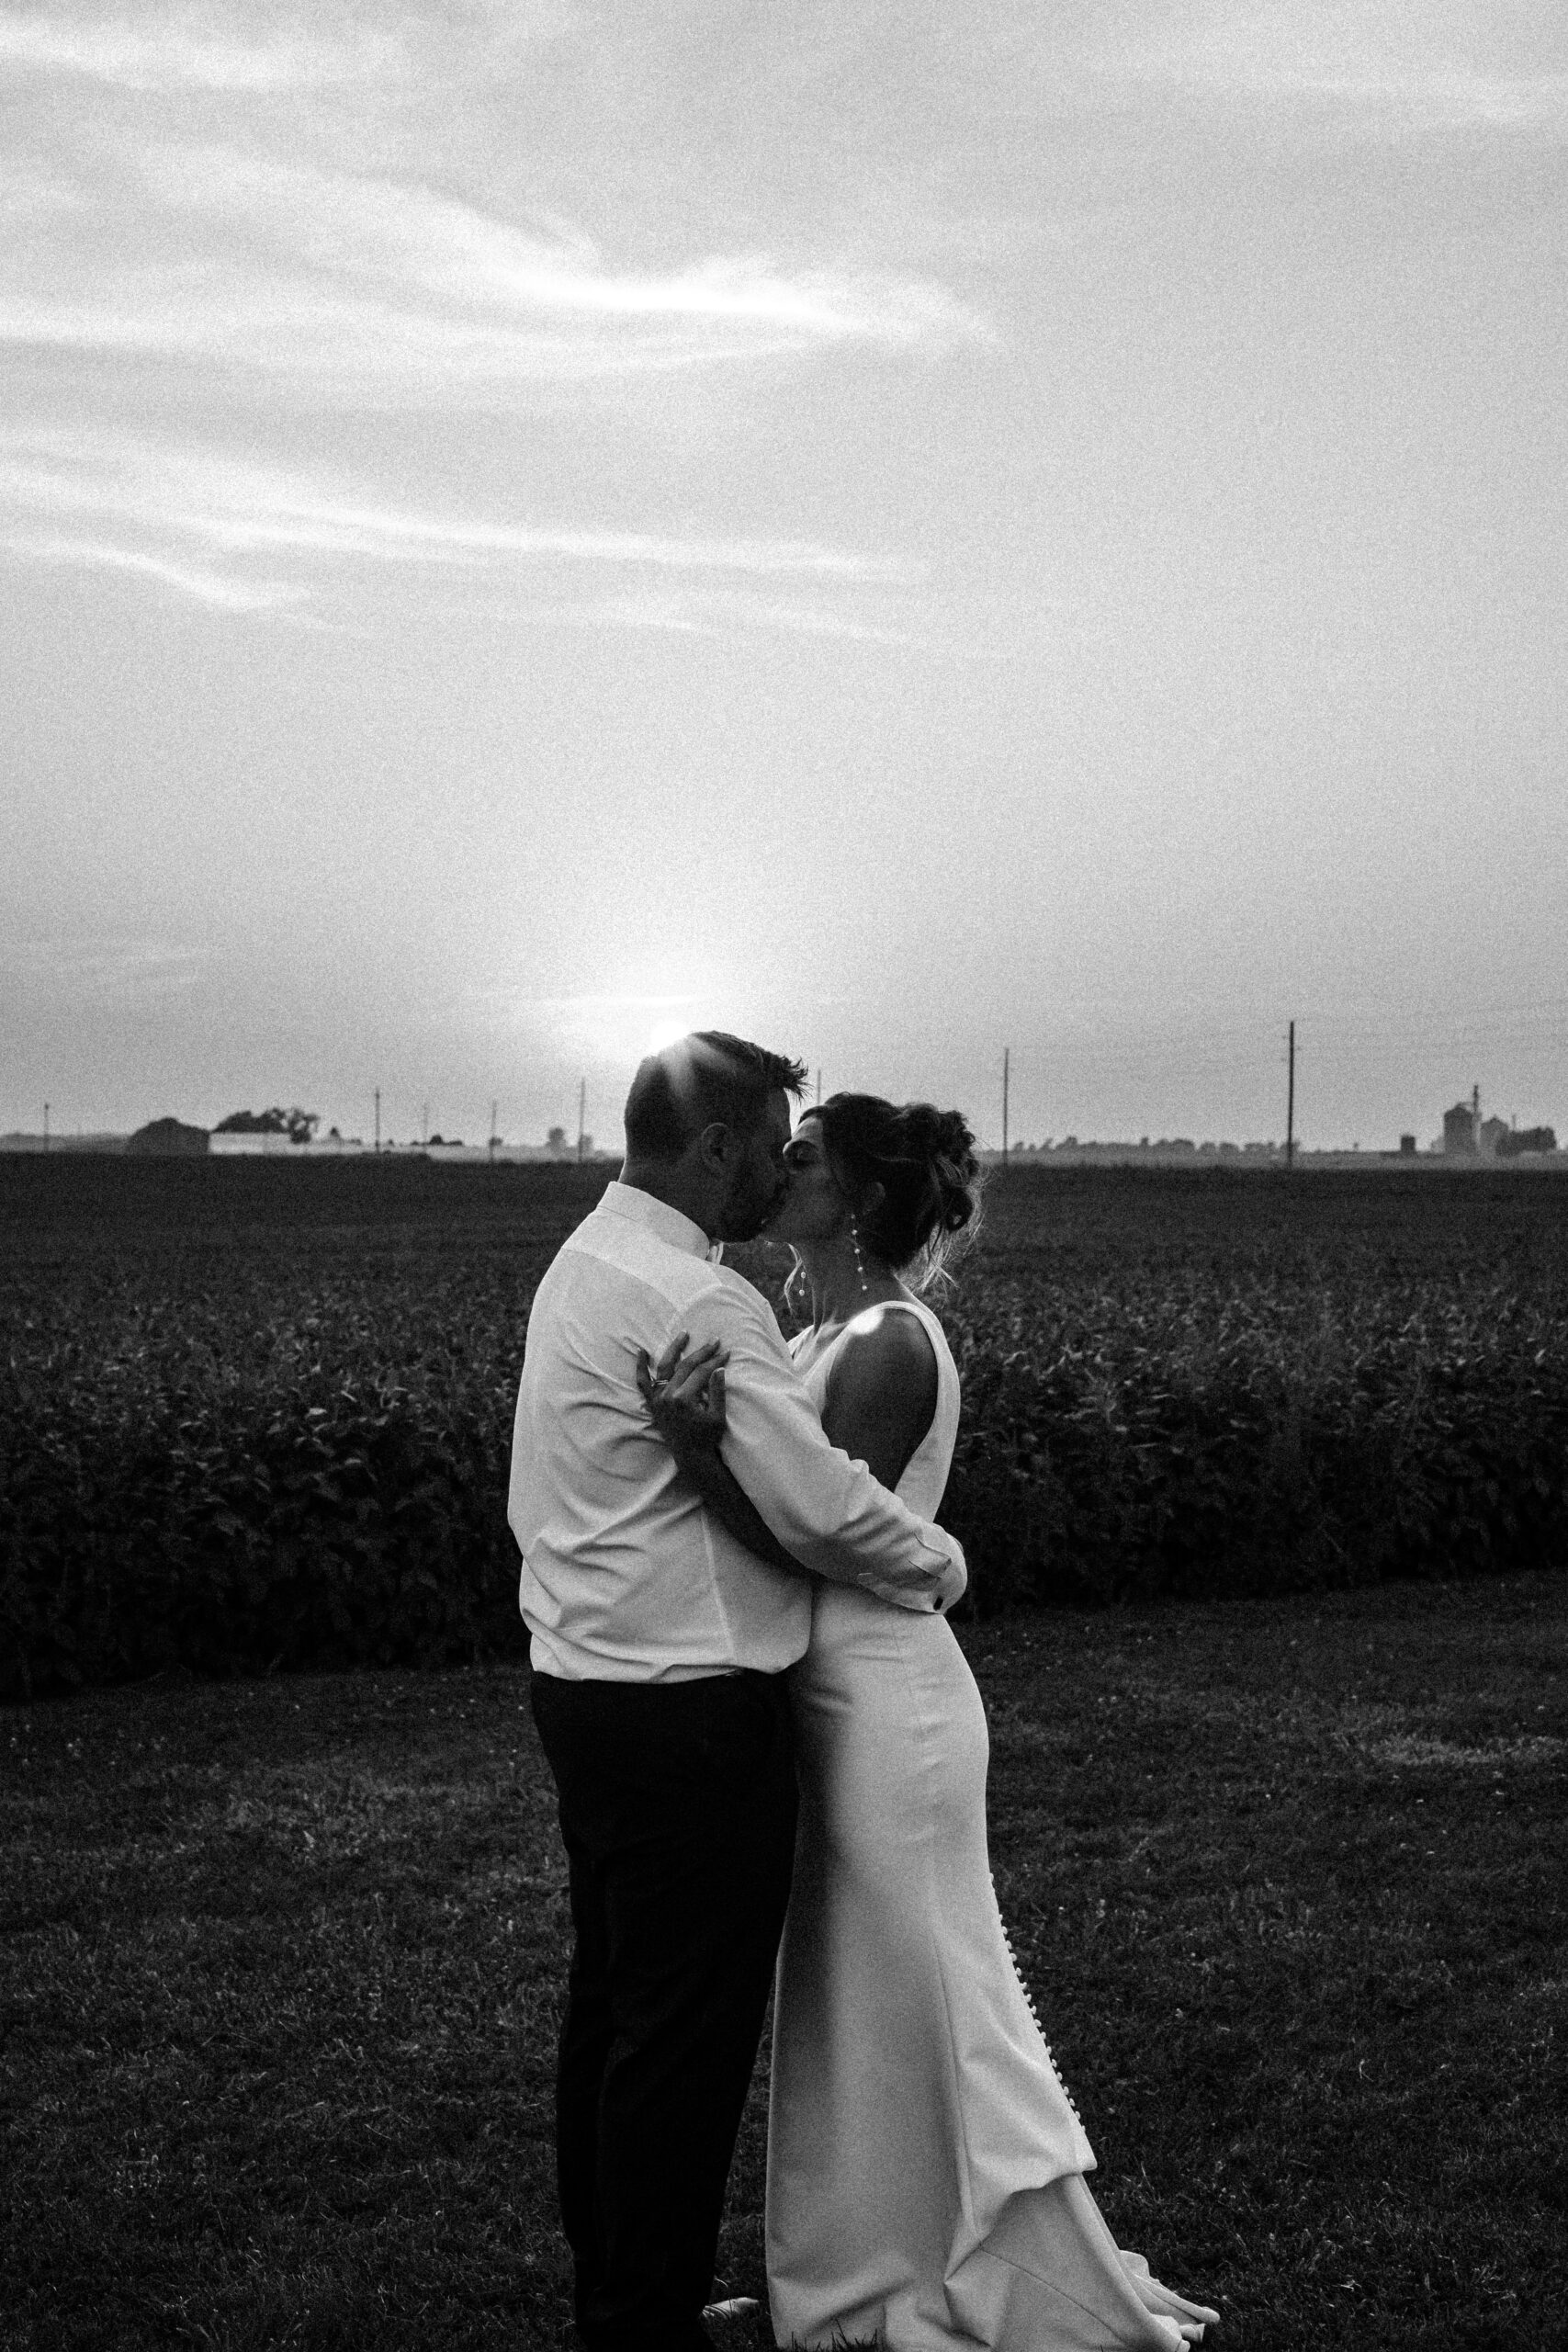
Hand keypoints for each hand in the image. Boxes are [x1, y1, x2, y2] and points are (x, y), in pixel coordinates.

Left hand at [635, 1332, 729, 1463]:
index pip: (701, 1372)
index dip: (715, 1361)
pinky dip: (640, 1367)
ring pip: (665, 1367)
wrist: (690, 1456)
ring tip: (684, 1334)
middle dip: (702, 1353)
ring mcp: (658, 1399)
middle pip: (686, 1366)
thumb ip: (717, 1391)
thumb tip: (719, 1368)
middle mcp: (667, 1396)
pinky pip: (643, 1383)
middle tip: (715, 1341)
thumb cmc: (706, 1437)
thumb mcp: (717, 1416)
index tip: (727, 1353)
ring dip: (674, 1349)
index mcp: (683, 1399)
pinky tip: (642, 1352)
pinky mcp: (653, 1403)